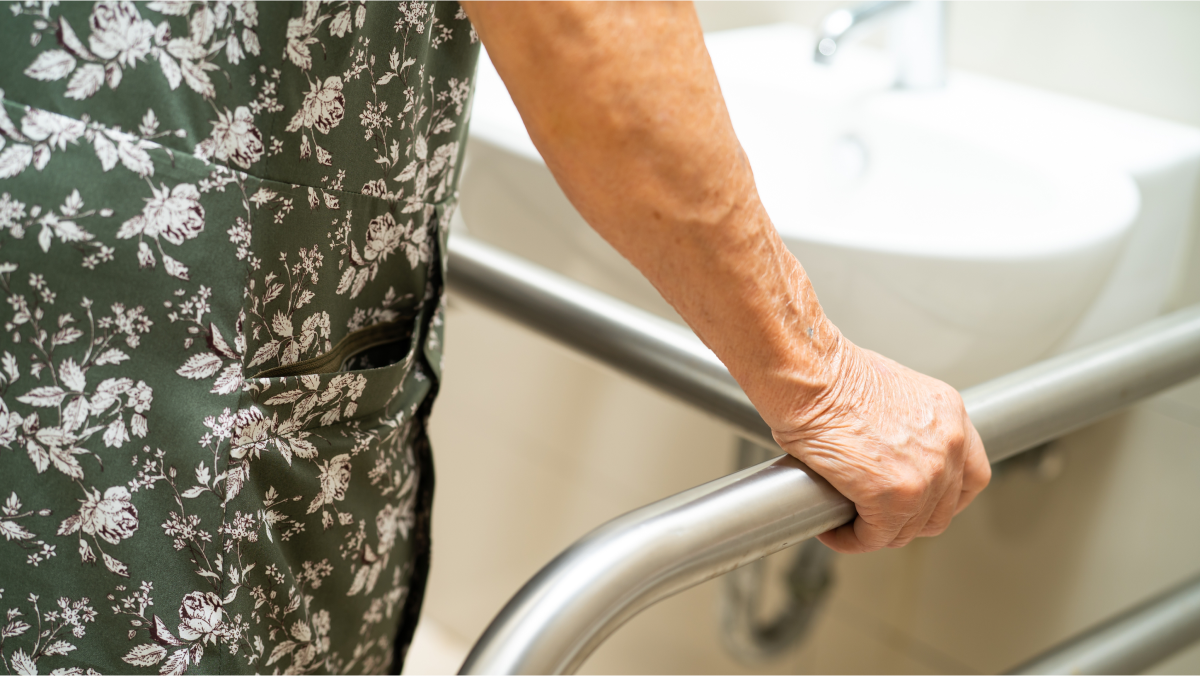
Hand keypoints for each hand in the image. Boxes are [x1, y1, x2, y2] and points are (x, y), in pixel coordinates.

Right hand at [771, 337, 990, 553]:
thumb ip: (905, 427)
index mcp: (949, 414)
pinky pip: (874, 536)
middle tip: (875, 517)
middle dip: (906, 521)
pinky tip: (834, 530)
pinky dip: (852, 539)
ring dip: (876, 532)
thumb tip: (887, 453)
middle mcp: (947, 444)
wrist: (810, 374)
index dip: (944, 498)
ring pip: (907, 529)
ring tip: (849, 524)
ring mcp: (925, 474)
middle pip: (941, 511)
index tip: (921, 503)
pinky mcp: (891, 495)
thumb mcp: (889, 391)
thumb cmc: (832, 374)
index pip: (971, 475)